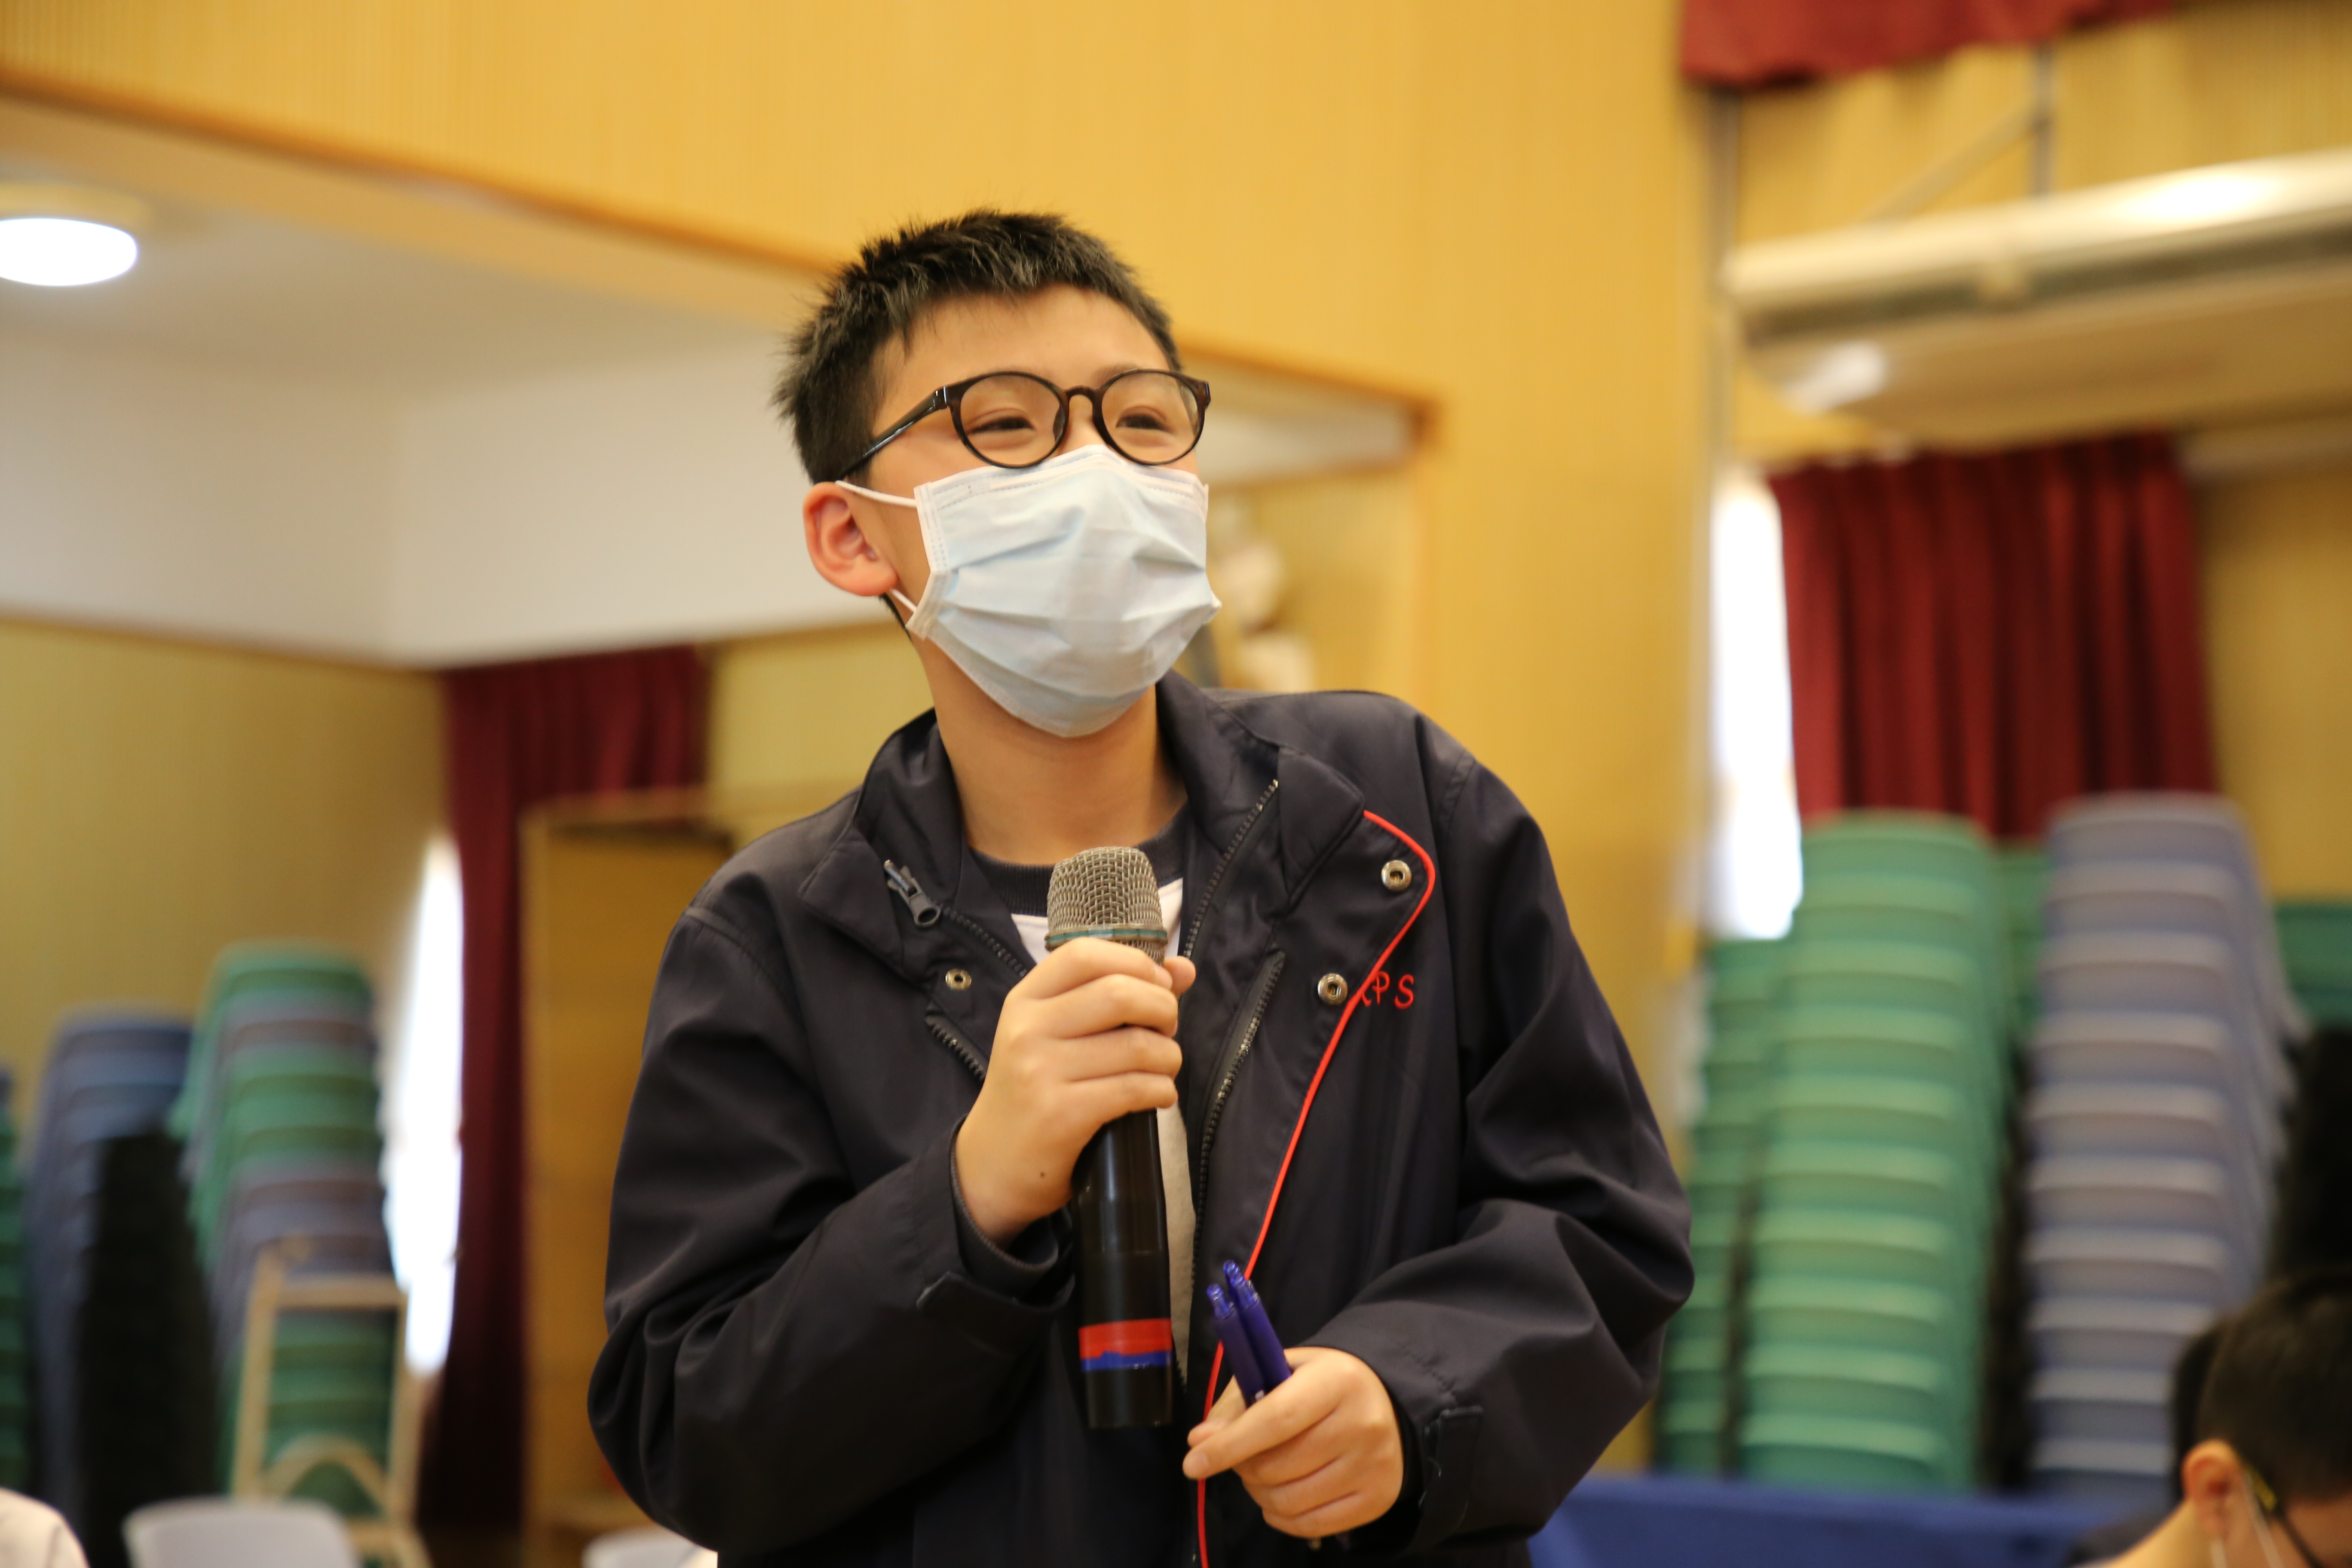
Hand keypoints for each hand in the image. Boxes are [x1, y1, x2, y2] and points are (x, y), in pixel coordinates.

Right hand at [954, 939, 1195, 1243]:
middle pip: (1120, 993)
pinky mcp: (1061, 1114)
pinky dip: (1162, 1090)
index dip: (1135, 963)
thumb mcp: (1057, 1033)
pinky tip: (1158, 1095)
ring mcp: (1040, 1071)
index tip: (1157, 987)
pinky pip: (1135, 1088)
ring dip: (1169, 1057)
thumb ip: (1117, 992)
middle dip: (1163, 1010)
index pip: (1085, 953)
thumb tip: (1184, 968)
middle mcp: (1027, 1029)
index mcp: (1025, 999)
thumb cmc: (1036, 1090)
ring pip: (1137, 1045)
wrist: (994, 1162)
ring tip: (1162, 1068)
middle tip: (1165, 1032)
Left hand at [1182, 1347, 1403, 1538]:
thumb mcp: (1281, 1371)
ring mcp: (1374, 1466)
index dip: (1230, 1445)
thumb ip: (1238, 1403)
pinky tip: (1279, 1496)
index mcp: (1336, 1381)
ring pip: (1290, 1501)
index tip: (1193, 1463)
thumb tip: (1201, 1442)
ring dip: (1259, 1493)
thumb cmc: (1321, 1383)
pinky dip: (1282, 1517)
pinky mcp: (1377, 1500)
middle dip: (1243, 1467)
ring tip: (1262, 1474)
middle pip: (1278, 1466)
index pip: (1275, 1420)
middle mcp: (1362, 1424)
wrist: (1387, 1403)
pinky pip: (1311, 1526)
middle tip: (1242, 1455)